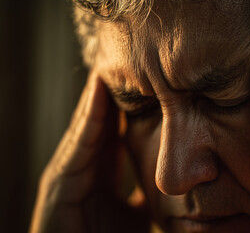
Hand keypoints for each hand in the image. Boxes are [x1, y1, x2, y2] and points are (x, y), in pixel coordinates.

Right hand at [29, 74, 148, 232]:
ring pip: (89, 123)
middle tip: (129, 59)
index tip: (147, 81)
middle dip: (114, 92)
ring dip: (101, 93)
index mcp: (103, 173)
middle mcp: (85, 167)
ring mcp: (70, 170)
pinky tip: (100, 86)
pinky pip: (80, 140)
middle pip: (103, 120)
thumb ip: (147, 196)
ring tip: (114, 62)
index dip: (129, 106)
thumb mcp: (138, 215)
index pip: (117, 131)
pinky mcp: (59, 180)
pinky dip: (91, 113)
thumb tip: (166, 183)